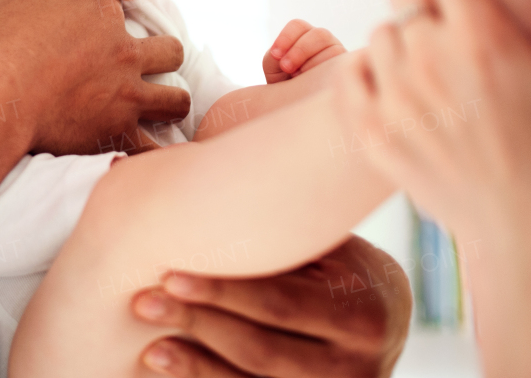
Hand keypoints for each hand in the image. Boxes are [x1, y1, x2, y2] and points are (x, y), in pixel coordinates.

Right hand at [0, 0, 189, 155]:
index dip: (105, 21)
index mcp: (104, 13)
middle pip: (171, 52)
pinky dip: (152, 151)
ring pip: (177, 100)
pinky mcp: (118, 133)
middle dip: (163, 59)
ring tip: (153, 111)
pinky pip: (153, 149)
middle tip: (139, 70)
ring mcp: (127, 95)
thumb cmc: (1, 39)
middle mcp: (125, 52)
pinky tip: (145, 151)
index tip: (87, 35)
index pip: (120, 11)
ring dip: (168, 103)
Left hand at [132, 236, 410, 376]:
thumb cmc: (339, 264)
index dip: (222, 293)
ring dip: (196, 369)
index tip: (168, 275)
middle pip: (262, 349)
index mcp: (362, 310)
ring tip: (150, 350)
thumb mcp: (326, 243)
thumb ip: (272, 224)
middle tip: (144, 304)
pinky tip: (174, 372)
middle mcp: (356, 364)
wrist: (386, 319)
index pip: (280, 303)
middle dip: (198, 325)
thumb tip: (151, 171)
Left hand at [263, 19, 344, 83]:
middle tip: (286, 67)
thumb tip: (282, 56)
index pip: (298, 26)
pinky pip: (340, 63)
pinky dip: (324, 71)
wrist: (293, 99)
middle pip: (319, 34)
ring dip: (312, 63)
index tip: (275, 54)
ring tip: (298, 77)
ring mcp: (336, 51)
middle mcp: (322, 40)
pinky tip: (313, 80)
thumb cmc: (282, 79)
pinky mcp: (344, 66)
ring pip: (332, 47)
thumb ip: (274, 57)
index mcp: (302, 34)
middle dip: (300, 50)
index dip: (286, 37)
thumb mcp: (273, 67)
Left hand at [340, 0, 530, 238]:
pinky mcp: (370, 129)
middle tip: (452, 29)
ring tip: (436, 76)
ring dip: (402, 41)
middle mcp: (431, 59)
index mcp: (483, 36)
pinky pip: (352, 73)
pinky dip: (370, 73)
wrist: (524, 229)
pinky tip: (401, 91)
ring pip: (379, 33)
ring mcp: (395, 95)